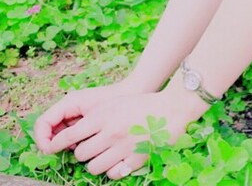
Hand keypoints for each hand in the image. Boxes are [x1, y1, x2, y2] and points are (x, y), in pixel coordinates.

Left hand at [38, 86, 206, 179]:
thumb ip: (96, 118)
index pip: (69, 136)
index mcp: (104, 116)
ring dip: (96, 162)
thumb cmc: (143, 104)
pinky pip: (111, 174)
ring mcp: (123, 148)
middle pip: (80, 154)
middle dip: (83, 152)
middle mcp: (110, 133)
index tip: (52, 147)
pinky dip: (112, 169)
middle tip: (92, 146)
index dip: (56, 144)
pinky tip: (118, 159)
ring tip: (105, 153)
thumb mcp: (116, 104)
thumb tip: (75, 135)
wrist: (172, 108)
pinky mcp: (134, 160)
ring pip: (93, 167)